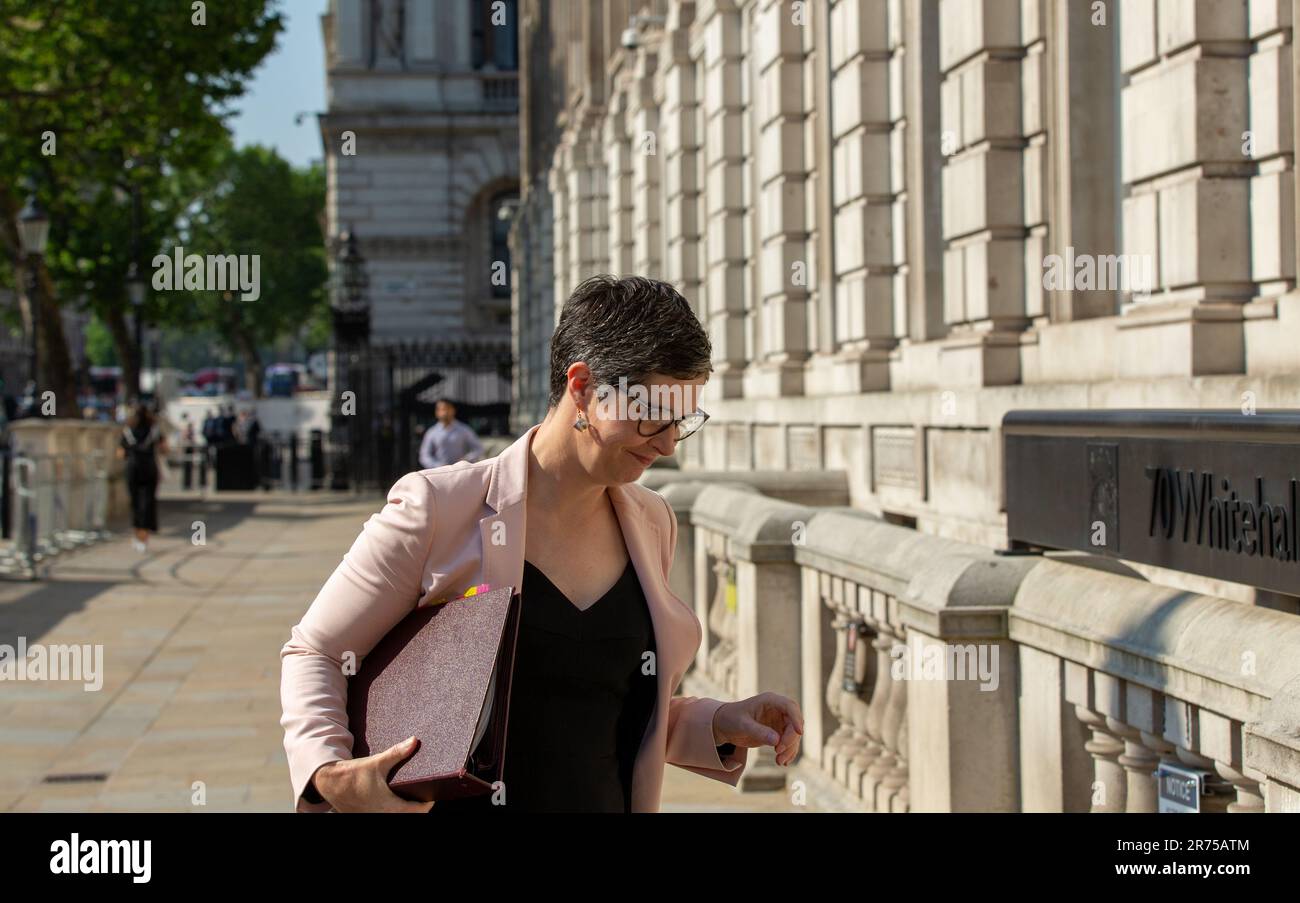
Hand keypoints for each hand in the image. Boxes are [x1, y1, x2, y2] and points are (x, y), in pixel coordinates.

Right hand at [311, 737, 434, 812]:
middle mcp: (381, 814)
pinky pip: (383, 814)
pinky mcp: (365, 816)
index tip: (433, 797)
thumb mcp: (376, 762)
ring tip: (412, 799)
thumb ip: (397, 753)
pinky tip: (394, 802)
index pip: (415, 811)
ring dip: (403, 809)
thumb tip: (414, 740)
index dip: (426, 806)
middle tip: (424, 795)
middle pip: (406, 815)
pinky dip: (391, 810)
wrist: (330, 783)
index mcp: (387, 804)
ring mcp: (372, 816)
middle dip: (416, 807)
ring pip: (394, 816)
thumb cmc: (354, 774)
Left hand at [712, 692, 803, 765]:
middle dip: (790, 739)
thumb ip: (758, 731)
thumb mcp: (742, 725)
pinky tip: (782, 762)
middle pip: (794, 723)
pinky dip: (788, 752)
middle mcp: (777, 709)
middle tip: (778, 752)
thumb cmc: (731, 719)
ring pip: (793, 735)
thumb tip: (777, 740)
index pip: (789, 706)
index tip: (799, 732)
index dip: (796, 718)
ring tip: (779, 761)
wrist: (724, 726)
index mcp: (770, 701)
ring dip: (790, 749)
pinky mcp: (778, 732)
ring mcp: (779, 721)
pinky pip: (788, 743)